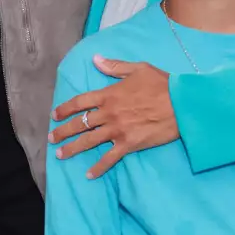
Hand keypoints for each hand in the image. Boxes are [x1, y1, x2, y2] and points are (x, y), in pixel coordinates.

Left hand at [50, 58, 177, 177]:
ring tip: (60, 155)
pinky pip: (110, 158)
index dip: (65, 108)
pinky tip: (89, 175)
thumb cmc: (162, 84)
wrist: (182, 104)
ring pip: (89, 141)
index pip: (80, 102)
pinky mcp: (129, 144)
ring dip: (72, 148)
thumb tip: (95, 59)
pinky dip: (99, 167)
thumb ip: (114, 66)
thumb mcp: (138, 69)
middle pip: (80, 123)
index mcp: (109, 94)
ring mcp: (118, 130)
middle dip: (63, 131)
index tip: (55, 115)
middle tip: (51, 137)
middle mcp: (109, 113)